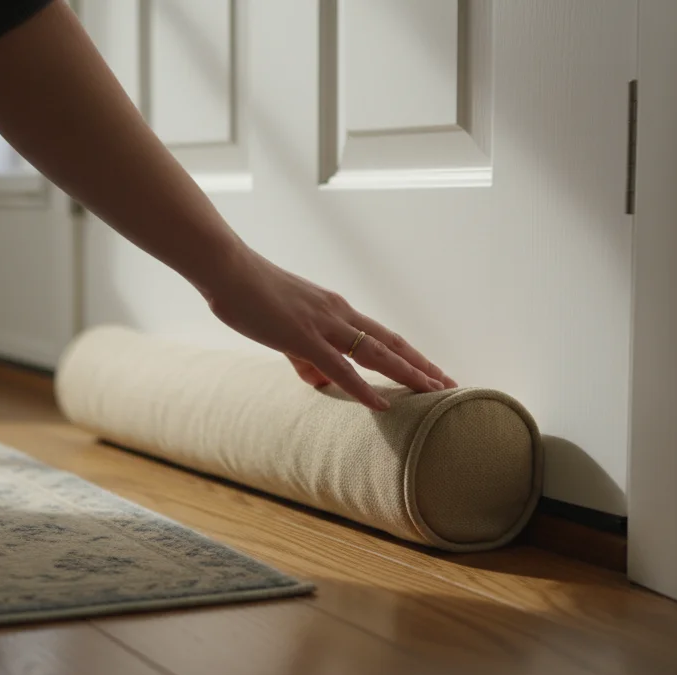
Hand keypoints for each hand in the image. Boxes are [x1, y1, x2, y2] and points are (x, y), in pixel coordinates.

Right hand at [198, 245, 457, 410]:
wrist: (227, 269)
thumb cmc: (250, 294)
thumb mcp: (284, 328)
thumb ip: (304, 356)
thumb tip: (319, 380)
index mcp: (336, 310)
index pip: (382, 335)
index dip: (409, 354)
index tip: (430, 371)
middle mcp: (339, 314)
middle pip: (391, 343)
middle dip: (422, 365)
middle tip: (450, 384)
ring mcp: (324, 324)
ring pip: (377, 354)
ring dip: (408, 373)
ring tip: (434, 391)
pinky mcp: (303, 337)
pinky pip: (341, 368)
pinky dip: (364, 388)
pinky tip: (383, 404)